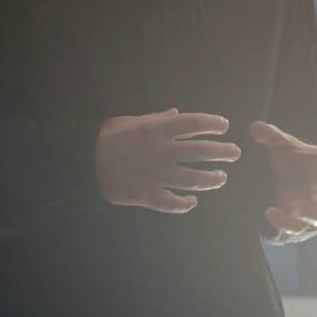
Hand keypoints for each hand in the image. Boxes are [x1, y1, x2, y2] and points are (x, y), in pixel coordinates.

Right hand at [94, 109, 240, 212]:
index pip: (194, 123)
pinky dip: (185, 204)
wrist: (81, 162)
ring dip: (211, 179)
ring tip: (221, 178)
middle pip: (201, 152)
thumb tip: (177, 113)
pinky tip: (193, 201)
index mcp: (158, 129)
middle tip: (235, 153)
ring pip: (193, 179)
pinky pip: (172, 203)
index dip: (213, 124)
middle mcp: (161, 151)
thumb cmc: (106, 137)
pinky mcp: (146, 195)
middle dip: (223, 152)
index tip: (225, 126)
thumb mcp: (130, 120)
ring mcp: (156, 174)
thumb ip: (157, 118)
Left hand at [252, 121, 316, 244]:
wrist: (286, 181)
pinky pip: (298, 228)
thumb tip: (254, 126)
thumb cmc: (294, 160)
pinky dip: (285, 222)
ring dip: (310, 213)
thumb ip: (271, 136)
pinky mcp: (302, 223)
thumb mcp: (282, 146)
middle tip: (315, 190)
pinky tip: (269, 212)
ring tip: (294, 205)